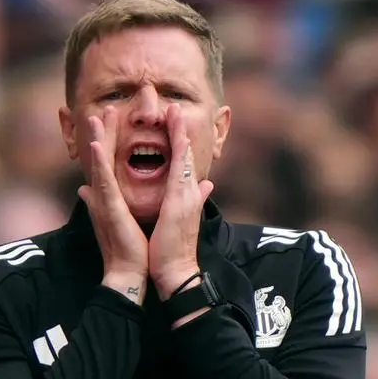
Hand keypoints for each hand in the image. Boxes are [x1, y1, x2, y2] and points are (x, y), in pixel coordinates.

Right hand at [77, 106, 148, 303]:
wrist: (129, 272)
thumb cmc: (127, 248)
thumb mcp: (117, 217)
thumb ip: (100, 202)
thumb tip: (83, 189)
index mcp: (109, 196)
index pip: (109, 162)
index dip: (109, 140)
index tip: (112, 119)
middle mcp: (102, 195)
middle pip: (101, 157)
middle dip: (103, 132)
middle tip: (104, 109)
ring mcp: (104, 201)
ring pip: (99, 164)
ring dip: (97, 139)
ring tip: (96, 116)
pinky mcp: (109, 208)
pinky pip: (103, 182)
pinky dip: (99, 163)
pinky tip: (95, 146)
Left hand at [150, 104, 213, 299]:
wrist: (176, 271)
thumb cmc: (173, 250)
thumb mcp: (182, 219)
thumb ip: (195, 199)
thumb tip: (207, 184)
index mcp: (185, 196)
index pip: (183, 165)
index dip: (179, 143)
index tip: (172, 124)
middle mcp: (189, 192)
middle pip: (186, 154)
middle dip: (180, 130)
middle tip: (174, 107)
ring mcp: (187, 193)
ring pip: (184, 155)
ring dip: (177, 131)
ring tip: (172, 109)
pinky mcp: (180, 198)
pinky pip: (178, 165)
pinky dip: (176, 146)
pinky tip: (171, 130)